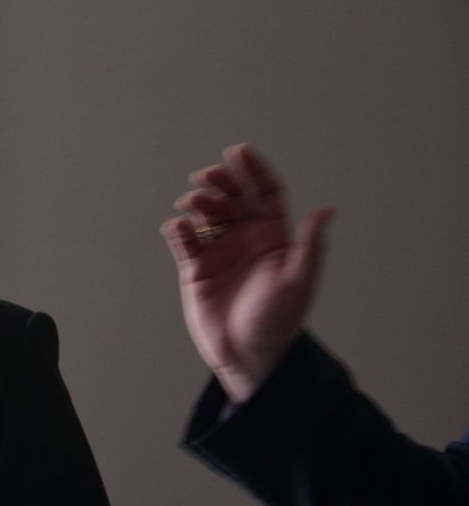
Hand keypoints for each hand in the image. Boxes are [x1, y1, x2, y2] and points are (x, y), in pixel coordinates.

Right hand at [161, 144, 333, 403]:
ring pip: (205, 212)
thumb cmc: (278, 319)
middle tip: (207, 176)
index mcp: (273, 235)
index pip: (263, 192)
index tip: (239, 152)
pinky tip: (180, 226)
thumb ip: (310, 244)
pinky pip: (183, 239)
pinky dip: (179, 228)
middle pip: (231, 196)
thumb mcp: (300, 280)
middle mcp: (245, 237)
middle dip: (219, 180)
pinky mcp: (195, 267)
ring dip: (198, 201)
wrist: (247, 353)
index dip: (253, 170)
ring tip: (193, 203)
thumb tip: (326, 210)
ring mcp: (219, 250)